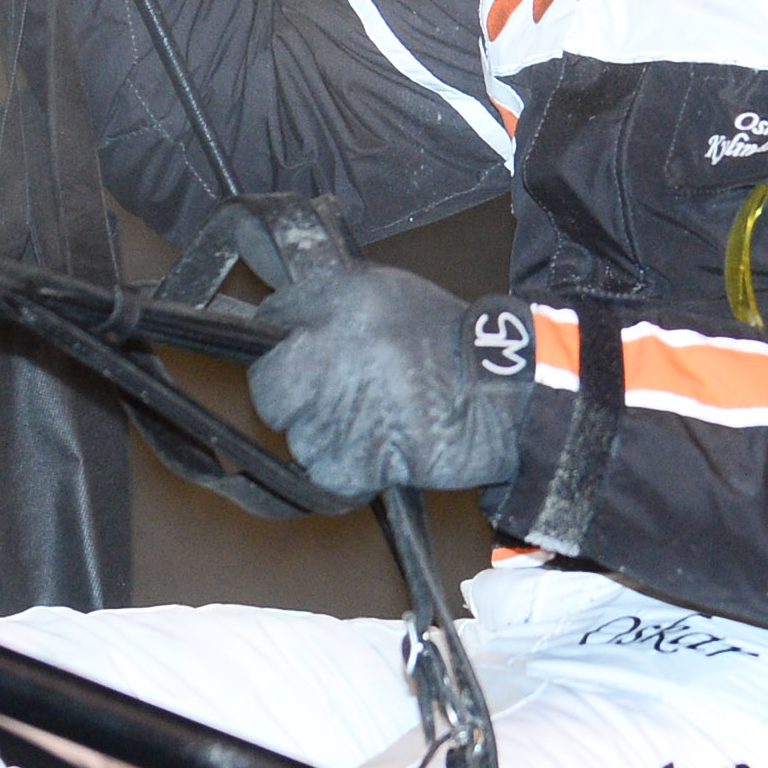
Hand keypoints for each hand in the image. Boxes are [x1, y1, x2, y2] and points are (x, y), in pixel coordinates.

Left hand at [248, 268, 533, 499]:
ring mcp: (339, 405)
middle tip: (326, 397)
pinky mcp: (353, 456)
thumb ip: (334, 305)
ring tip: (370, 420)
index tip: (297, 352)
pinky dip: (346, 470)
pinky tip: (378, 448)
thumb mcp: (391, 295)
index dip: (283, 341)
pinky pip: (324, 472)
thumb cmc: (448, 346)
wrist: (498, 395)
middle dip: (290, 397)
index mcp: (343, 299)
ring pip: (297, 434)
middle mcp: (332, 348)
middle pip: (269, 385)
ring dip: (323, 436)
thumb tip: (284, 321)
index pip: (273, 319)